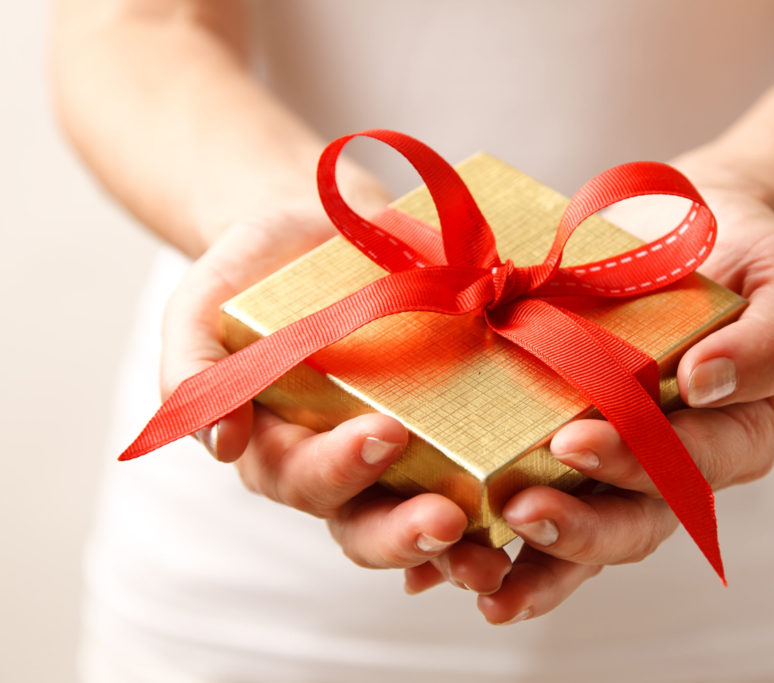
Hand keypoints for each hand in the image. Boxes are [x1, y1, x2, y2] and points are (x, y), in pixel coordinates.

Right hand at [161, 194, 511, 587]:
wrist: (321, 229)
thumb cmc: (254, 272)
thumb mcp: (201, 307)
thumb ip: (191, 370)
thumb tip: (217, 443)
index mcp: (284, 450)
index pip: (309, 481)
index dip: (343, 470)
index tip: (383, 435)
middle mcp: (350, 466)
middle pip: (373, 525)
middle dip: (409, 532)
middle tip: (449, 522)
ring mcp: (410, 451)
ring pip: (432, 517)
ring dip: (468, 542)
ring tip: (502, 548)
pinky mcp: (460, 422)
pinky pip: (486, 467)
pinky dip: (514, 488)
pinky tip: (548, 490)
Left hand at [459, 185, 773, 623]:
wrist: (697, 230)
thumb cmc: (749, 256)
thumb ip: (773, 337)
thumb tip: (707, 382)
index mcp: (737, 434)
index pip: (690, 464)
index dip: (635, 461)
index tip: (576, 441)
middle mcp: (680, 464)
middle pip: (634, 520)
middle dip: (577, 525)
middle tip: (519, 511)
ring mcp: (624, 463)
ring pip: (585, 530)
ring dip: (532, 558)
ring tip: (475, 569)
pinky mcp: (576, 452)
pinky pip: (546, 499)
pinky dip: (499, 543)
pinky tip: (442, 567)